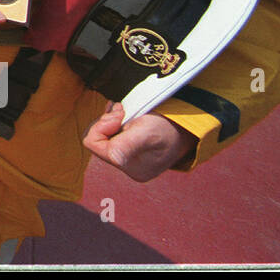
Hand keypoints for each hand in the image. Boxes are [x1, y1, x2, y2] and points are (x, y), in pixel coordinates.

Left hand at [82, 102, 197, 181]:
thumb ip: (129, 144)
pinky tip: (122, 114)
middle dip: (106, 122)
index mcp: (132, 168)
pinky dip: (113, 122)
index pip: (94, 144)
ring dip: (110, 120)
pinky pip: (110, 135)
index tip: (119, 115)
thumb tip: (114, 157)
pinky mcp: (129, 150)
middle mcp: (128, 167)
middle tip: (121, 111)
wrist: (185, 127)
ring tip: (123, 111)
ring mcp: (129, 159)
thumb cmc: (168, 129)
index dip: (102, 126)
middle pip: (97, 141)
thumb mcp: (148, 132)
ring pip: (102, 137)